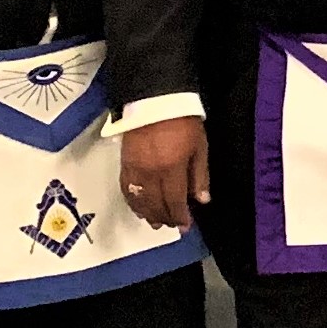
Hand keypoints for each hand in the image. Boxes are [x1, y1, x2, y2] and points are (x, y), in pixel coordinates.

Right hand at [119, 117, 208, 232]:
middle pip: (155, 204)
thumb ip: (200, 176)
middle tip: (171, 226)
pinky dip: (132, 202)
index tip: (185, 226)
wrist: (155, 101)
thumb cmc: (183, 122)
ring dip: (148, 213)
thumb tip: (202, 200)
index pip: (174, 201)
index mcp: (171, 169)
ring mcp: (134, 169)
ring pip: (139, 200)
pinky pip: (126, 189)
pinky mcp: (124, 163)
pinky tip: (138, 207)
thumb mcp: (200, 147)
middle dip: (164, 217)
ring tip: (155, 222)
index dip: (179, 216)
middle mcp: (150, 174)